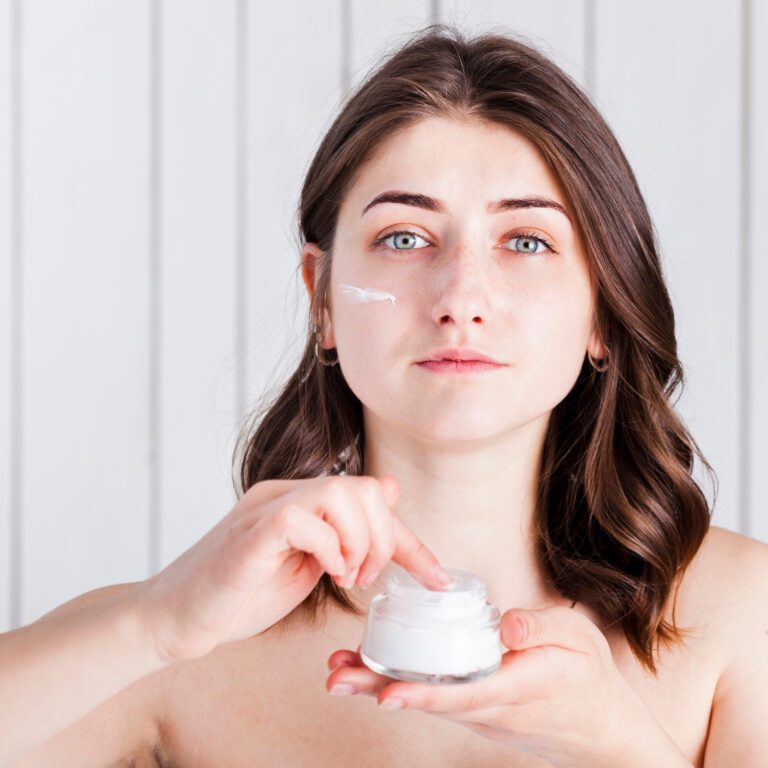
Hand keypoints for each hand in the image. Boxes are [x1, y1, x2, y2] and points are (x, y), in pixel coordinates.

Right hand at [137, 474, 450, 663]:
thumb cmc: (238, 596)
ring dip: (360, 542)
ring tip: (347, 577)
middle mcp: (284, 494)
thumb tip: (389, 490)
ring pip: (339, 492)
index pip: (369, 498)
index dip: (409, 540)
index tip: (437, 578)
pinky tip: (327, 574)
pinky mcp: (248, 535)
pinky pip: (302, 518)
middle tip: (366, 577)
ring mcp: (264, 510)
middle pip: (361, 486)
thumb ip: (345, 535)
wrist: (173, 619)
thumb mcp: (308, 568)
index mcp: (300, 501)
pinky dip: (330, 547)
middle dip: (383, 538)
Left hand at [325, 605, 689, 766]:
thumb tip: (504, 626)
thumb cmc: (588, 676)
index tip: (385, 693)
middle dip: (378, 689)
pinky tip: (373, 670)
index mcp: (519, 688)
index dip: (423, 694)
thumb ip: (541, 627)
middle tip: (334, 678)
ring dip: (379, 686)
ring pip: (424, 700)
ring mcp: (481, 713)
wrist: (601, 730)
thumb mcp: (579, 639)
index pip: (464, 694)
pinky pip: (434, 696)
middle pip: (428, 701)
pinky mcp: (476, 708)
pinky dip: (400, 683)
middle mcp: (491, 707)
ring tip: (338, 671)